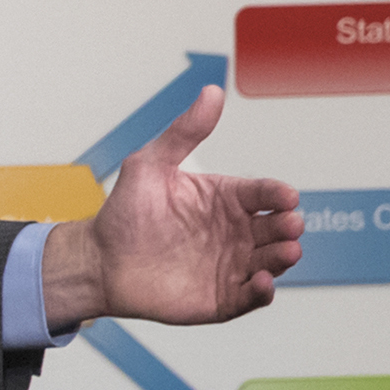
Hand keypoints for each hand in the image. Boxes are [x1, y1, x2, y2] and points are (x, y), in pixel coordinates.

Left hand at [44, 85, 302, 331]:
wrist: (98, 260)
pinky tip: (261, 283)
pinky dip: (261, 292)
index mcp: (227, 198)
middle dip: (288, 226)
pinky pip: (249, 297)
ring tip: (287, 252)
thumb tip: (211, 92)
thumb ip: (183, 132)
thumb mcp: (150, 164)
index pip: (264, 193)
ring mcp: (230, 264)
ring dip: (283, 258)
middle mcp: (236, 231)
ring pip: (270, 261)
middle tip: (291, 224)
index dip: (278, 194)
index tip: (287, 196)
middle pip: (275, 227)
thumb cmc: (125, 212)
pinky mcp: (220, 297)